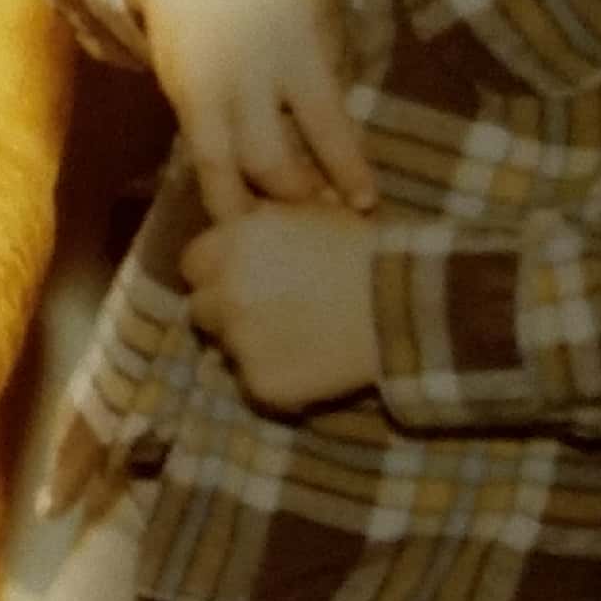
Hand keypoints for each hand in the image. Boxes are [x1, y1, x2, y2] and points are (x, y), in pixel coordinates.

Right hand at [122, 0, 375, 222]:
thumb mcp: (312, 1)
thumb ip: (321, 58)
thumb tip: (336, 121)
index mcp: (292, 51)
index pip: (327, 128)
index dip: (347, 173)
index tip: (365, 204)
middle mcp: (244, 79)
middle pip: (271, 161)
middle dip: (297, 197)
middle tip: (320, 220)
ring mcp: (203, 91)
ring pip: (223, 170)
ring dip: (251, 205)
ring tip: (274, 227)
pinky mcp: (176, 96)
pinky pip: (201, 154)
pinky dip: (220, 185)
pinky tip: (238, 205)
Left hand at [183, 202, 382, 412]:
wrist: (406, 304)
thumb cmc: (364, 250)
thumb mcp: (306, 214)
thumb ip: (259, 223)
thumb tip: (237, 226)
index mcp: (229, 245)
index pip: (193, 266)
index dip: (217, 274)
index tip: (242, 281)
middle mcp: (224, 292)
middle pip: (202, 309)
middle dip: (228, 312)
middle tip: (270, 315)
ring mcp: (239, 341)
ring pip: (226, 349)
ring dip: (250, 346)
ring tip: (298, 341)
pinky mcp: (262, 383)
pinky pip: (256, 386)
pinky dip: (278, 382)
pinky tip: (312, 370)